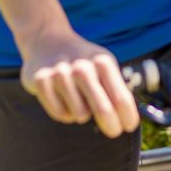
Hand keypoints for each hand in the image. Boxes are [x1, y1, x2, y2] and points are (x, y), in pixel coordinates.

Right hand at [19, 29, 139, 137]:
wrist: (48, 39)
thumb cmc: (83, 60)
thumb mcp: (103, 65)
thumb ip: (116, 88)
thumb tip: (128, 120)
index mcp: (102, 62)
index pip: (121, 99)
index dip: (128, 118)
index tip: (128, 127)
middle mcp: (82, 67)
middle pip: (103, 110)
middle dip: (111, 126)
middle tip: (113, 130)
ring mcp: (60, 74)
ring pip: (80, 115)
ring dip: (81, 114)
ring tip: (77, 99)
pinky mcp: (41, 81)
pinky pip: (60, 114)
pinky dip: (64, 112)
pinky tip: (61, 98)